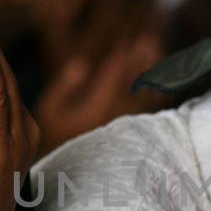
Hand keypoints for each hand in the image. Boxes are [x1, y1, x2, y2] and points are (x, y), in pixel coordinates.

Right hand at [34, 34, 164, 155]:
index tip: (133, 39)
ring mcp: (124, 124)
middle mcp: (115, 114)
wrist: (65, 172)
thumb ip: (65, 86)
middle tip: (153, 40)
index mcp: (96, 106)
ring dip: (151, 73)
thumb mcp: (50, 109)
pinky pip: (145, 110)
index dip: (124, 55)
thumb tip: (81, 63)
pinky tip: (159, 85)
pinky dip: (153, 94)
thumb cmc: (53, 138)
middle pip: (132, 82)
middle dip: (141, 60)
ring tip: (158, 56)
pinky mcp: (128, 133)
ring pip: (142, 94)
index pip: (114, 75)